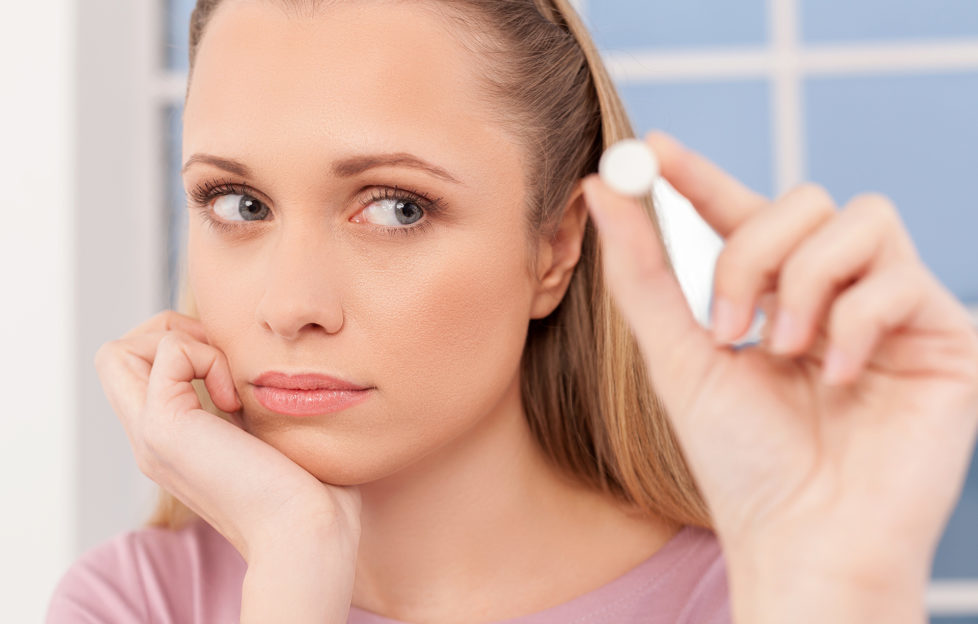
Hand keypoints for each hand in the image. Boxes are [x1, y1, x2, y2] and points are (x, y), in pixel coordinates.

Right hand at [94, 310, 361, 561]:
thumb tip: (251, 365)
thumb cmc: (308, 489)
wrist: (306, 531)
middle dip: (170, 333)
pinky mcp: (165, 429)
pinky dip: (206, 356)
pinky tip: (234, 399)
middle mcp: (150, 439)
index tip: (231, 369)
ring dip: (180, 341)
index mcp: (171, 440)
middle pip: (115, 357)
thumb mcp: (262, 434)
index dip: (180, 346)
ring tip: (225, 380)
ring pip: (118, 352)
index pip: (135, 371)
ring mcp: (151, 436)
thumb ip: (241, 405)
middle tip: (222, 364)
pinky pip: (167, 351)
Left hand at [582, 132, 977, 611]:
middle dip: (753, 254)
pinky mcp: (947, 337)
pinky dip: (856, 325)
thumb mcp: (677, 357)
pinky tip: (841, 379)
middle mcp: (836, 293)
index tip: (651, 149)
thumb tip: (603, 185)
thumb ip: (644, 271)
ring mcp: (894, 311)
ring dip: (804, 283)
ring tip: (785, 351)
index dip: (698, 175)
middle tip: (729, 325)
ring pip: (860, 219)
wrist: (802, 538)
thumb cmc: (739, 461)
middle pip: (804, 200)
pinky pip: (903, 279)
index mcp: (774, 295)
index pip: (742, 212)